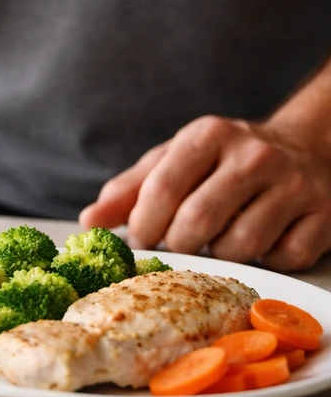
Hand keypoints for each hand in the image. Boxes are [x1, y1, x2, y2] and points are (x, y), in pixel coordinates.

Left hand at [80, 115, 330, 270]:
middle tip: (177, 244)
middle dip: (178, 245)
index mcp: (208, 135)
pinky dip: (264, 261)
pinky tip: (258, 241)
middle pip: (198, 222)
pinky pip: (281, 259)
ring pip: (240, 246)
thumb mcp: (173, 160)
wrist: (306, 147)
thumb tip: (88, 222)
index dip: (143, 223)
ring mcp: (294, 185)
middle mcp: (254, 156)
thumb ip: (129, 189)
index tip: (138, 239)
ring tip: (217, 238)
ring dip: (220, 255)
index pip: (163, 187)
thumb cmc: (222, 160)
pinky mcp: (322, 216)